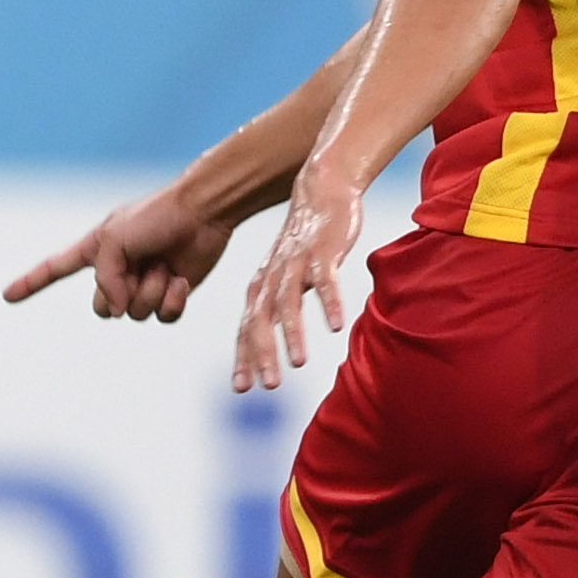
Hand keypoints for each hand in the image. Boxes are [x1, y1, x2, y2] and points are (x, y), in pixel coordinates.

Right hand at [3, 183, 233, 324]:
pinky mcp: (171, 293)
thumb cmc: (156, 217)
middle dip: (121, 293)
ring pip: (135, 314)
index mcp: (96, 250)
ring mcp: (144, 283)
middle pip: (103, 307)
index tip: (7, 296)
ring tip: (164, 266)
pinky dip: (171, 301)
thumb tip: (117, 313)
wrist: (204, 213)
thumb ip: (104, 280)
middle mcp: (118, 270)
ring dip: (150, 292)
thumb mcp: (113, 241)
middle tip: (139, 268)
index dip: (30, 283)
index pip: (54, 269)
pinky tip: (180, 280)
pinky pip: (163, 318)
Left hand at [233, 177, 368, 394]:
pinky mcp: (323, 252)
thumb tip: (276, 347)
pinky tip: (335, 326)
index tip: (242, 388)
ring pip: (289, 303)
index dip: (244, 358)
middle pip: (260, 321)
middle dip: (262, 355)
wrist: (321, 189)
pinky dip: (329, 302)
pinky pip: (326, 280)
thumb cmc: (305, 243)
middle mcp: (273, 278)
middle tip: (268, 387)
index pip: (246, 329)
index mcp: (261, 287)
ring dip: (293, 334)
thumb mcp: (286, 278)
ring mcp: (297, 264)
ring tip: (298, 363)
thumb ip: (279, 310)